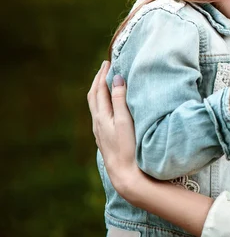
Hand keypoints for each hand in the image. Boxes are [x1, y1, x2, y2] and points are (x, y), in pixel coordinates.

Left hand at [87, 61, 142, 196]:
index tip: (109, 62)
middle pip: (93, 96)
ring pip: (95, 106)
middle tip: (106, 67)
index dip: (103, 75)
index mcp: (101, 116)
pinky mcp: (104, 138)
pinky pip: (99, 114)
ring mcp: (100, 132)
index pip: (99, 89)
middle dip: (98, 80)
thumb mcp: (125, 121)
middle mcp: (97, 123)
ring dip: (99, 91)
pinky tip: (109, 105)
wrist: (125, 174)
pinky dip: (103, 102)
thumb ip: (119, 99)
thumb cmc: (128, 147)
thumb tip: (116, 78)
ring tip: (106, 82)